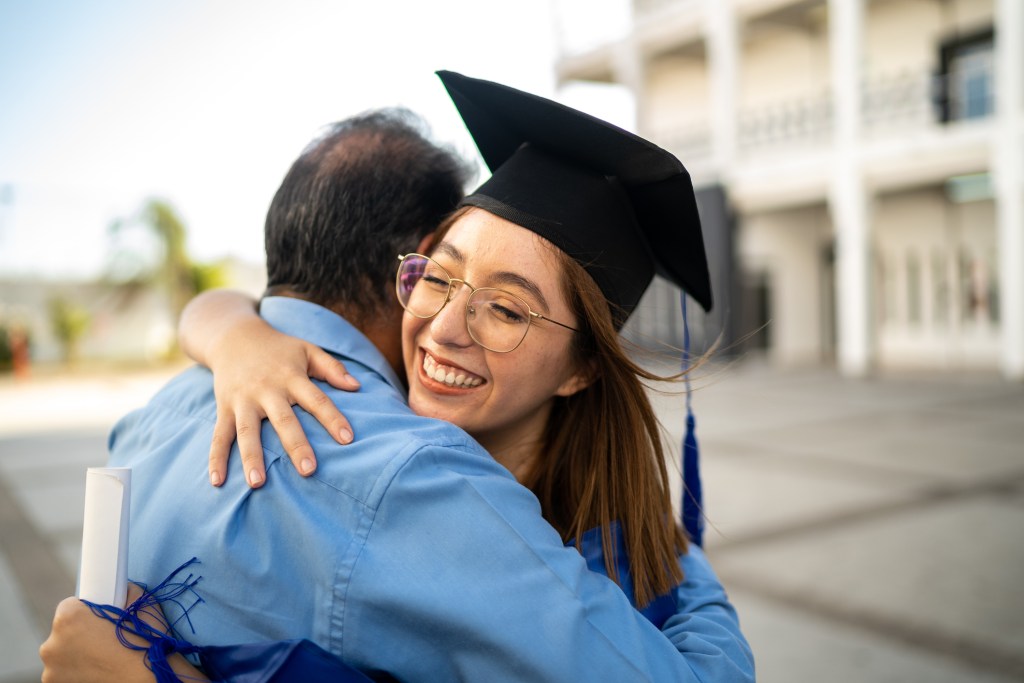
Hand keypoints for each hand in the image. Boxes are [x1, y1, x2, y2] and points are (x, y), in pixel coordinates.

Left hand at [40, 585, 208, 682]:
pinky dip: (79, 676)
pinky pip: (67, 677)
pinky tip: (101, 674)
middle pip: (63, 634)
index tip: (101, 621)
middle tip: (108, 643)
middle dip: (81, 637)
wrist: (153, 681)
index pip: (70, 607)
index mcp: (69, 618)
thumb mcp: (143, 605)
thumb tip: (122, 589)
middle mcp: (52, 645)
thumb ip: (125, 592)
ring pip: (64, 658)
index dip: (88, 613)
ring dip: (79, 659)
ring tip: (107, 662)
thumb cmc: (148, 644)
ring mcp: (51, 673)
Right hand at [207, 314, 359, 488]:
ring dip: (251, 457)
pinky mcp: (224, 408)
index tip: (348, 439)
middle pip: (283, 420)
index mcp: (292, 377)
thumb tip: (357, 386)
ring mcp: (243, 401)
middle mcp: (267, 390)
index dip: (333, 419)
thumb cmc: (279, 349)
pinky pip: (219, 436)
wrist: (233, 336)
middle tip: (309, 471)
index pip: (317, 400)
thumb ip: (332, 368)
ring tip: (257, 483)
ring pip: (247, 432)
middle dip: (296, 446)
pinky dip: (216, 458)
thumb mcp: (308, 350)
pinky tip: (218, 481)